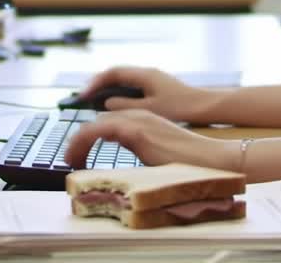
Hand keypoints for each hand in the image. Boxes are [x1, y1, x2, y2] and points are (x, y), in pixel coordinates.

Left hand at [62, 109, 237, 169]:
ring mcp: (137, 120)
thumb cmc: (188, 162)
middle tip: (71, 160)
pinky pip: (98, 131)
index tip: (79, 156)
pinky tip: (77, 158)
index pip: (106, 123)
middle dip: (79, 141)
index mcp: (143, 119)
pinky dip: (83, 142)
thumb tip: (121, 166)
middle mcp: (138, 114)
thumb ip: (139, 151)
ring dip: (78, 143)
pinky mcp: (136, 131)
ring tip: (70, 161)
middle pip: (97, 122)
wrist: (210, 159)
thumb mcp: (156, 154)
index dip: (88, 138)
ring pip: (94, 125)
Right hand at [80, 66, 216, 121]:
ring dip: (108, 89)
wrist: (204, 106)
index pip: (112, 73)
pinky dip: (120, 93)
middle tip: (84, 97)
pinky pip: (132, 87)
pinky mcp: (157, 87)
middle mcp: (146, 73)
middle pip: (116, 74)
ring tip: (95, 102)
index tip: (83, 95)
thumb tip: (106, 103)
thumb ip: (125, 105)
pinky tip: (116, 106)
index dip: (95, 83)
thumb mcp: (149, 109)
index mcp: (144, 74)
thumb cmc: (179, 108)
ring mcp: (152, 79)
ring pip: (124, 80)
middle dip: (98, 84)